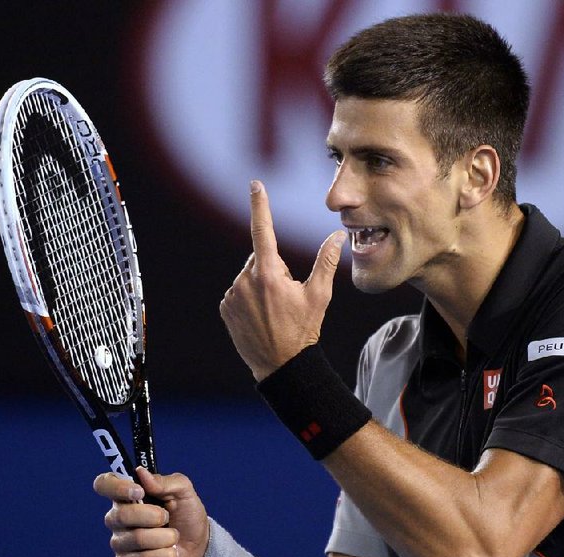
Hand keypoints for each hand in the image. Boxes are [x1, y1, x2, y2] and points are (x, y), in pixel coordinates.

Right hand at [93, 467, 209, 556]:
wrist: (198, 546)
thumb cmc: (186, 515)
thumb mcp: (184, 492)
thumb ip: (165, 481)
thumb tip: (142, 473)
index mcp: (128, 494)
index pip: (104, 484)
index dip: (116, 487)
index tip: (139, 492)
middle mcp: (118, 516)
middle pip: (121, 515)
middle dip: (153, 516)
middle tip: (167, 517)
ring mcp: (120, 541)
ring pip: (135, 538)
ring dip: (164, 537)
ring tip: (174, 537)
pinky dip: (163, 556)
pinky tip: (170, 553)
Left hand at [220, 180, 345, 380]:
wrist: (281, 365)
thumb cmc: (303, 330)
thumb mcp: (319, 296)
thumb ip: (326, 262)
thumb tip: (338, 235)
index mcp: (269, 274)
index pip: (263, 231)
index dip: (260, 205)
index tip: (255, 184)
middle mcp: (246, 281)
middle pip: (261, 259)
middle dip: (275, 270)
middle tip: (287, 297)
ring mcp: (232, 295)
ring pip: (250, 275)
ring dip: (261, 285)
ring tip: (274, 311)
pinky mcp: (225, 307)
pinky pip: (239, 291)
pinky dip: (249, 297)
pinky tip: (261, 316)